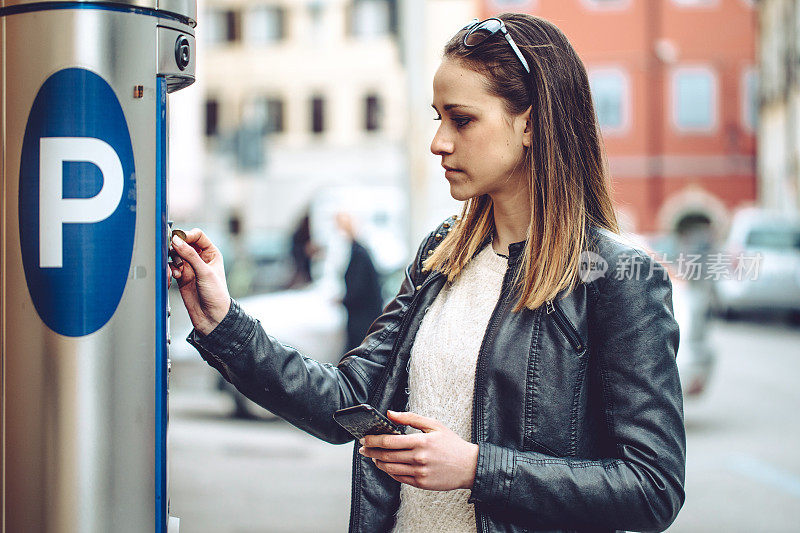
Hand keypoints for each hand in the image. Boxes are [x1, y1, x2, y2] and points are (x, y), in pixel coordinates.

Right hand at [169, 228, 230, 334]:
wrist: (211, 316)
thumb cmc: (216, 295)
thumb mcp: (205, 272)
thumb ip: (190, 255)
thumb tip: (177, 240)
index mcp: (211, 253)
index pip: (197, 235)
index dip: (187, 235)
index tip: (178, 239)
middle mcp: (200, 258)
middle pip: (184, 243)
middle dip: (177, 248)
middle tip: (174, 255)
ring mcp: (190, 267)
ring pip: (175, 255)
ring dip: (173, 260)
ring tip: (177, 270)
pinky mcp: (182, 276)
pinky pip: (171, 267)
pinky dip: (170, 269)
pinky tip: (174, 276)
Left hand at [358, 410, 478, 490]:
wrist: (469, 466)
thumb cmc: (451, 444)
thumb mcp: (434, 425)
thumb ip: (410, 418)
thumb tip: (390, 413)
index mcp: (421, 441)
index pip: (389, 441)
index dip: (373, 440)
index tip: (364, 438)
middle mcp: (418, 458)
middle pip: (386, 455)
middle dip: (371, 451)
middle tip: (362, 448)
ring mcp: (419, 473)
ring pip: (390, 469)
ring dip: (378, 462)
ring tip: (373, 457)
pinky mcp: (421, 484)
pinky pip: (399, 478)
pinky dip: (389, 472)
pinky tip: (386, 465)